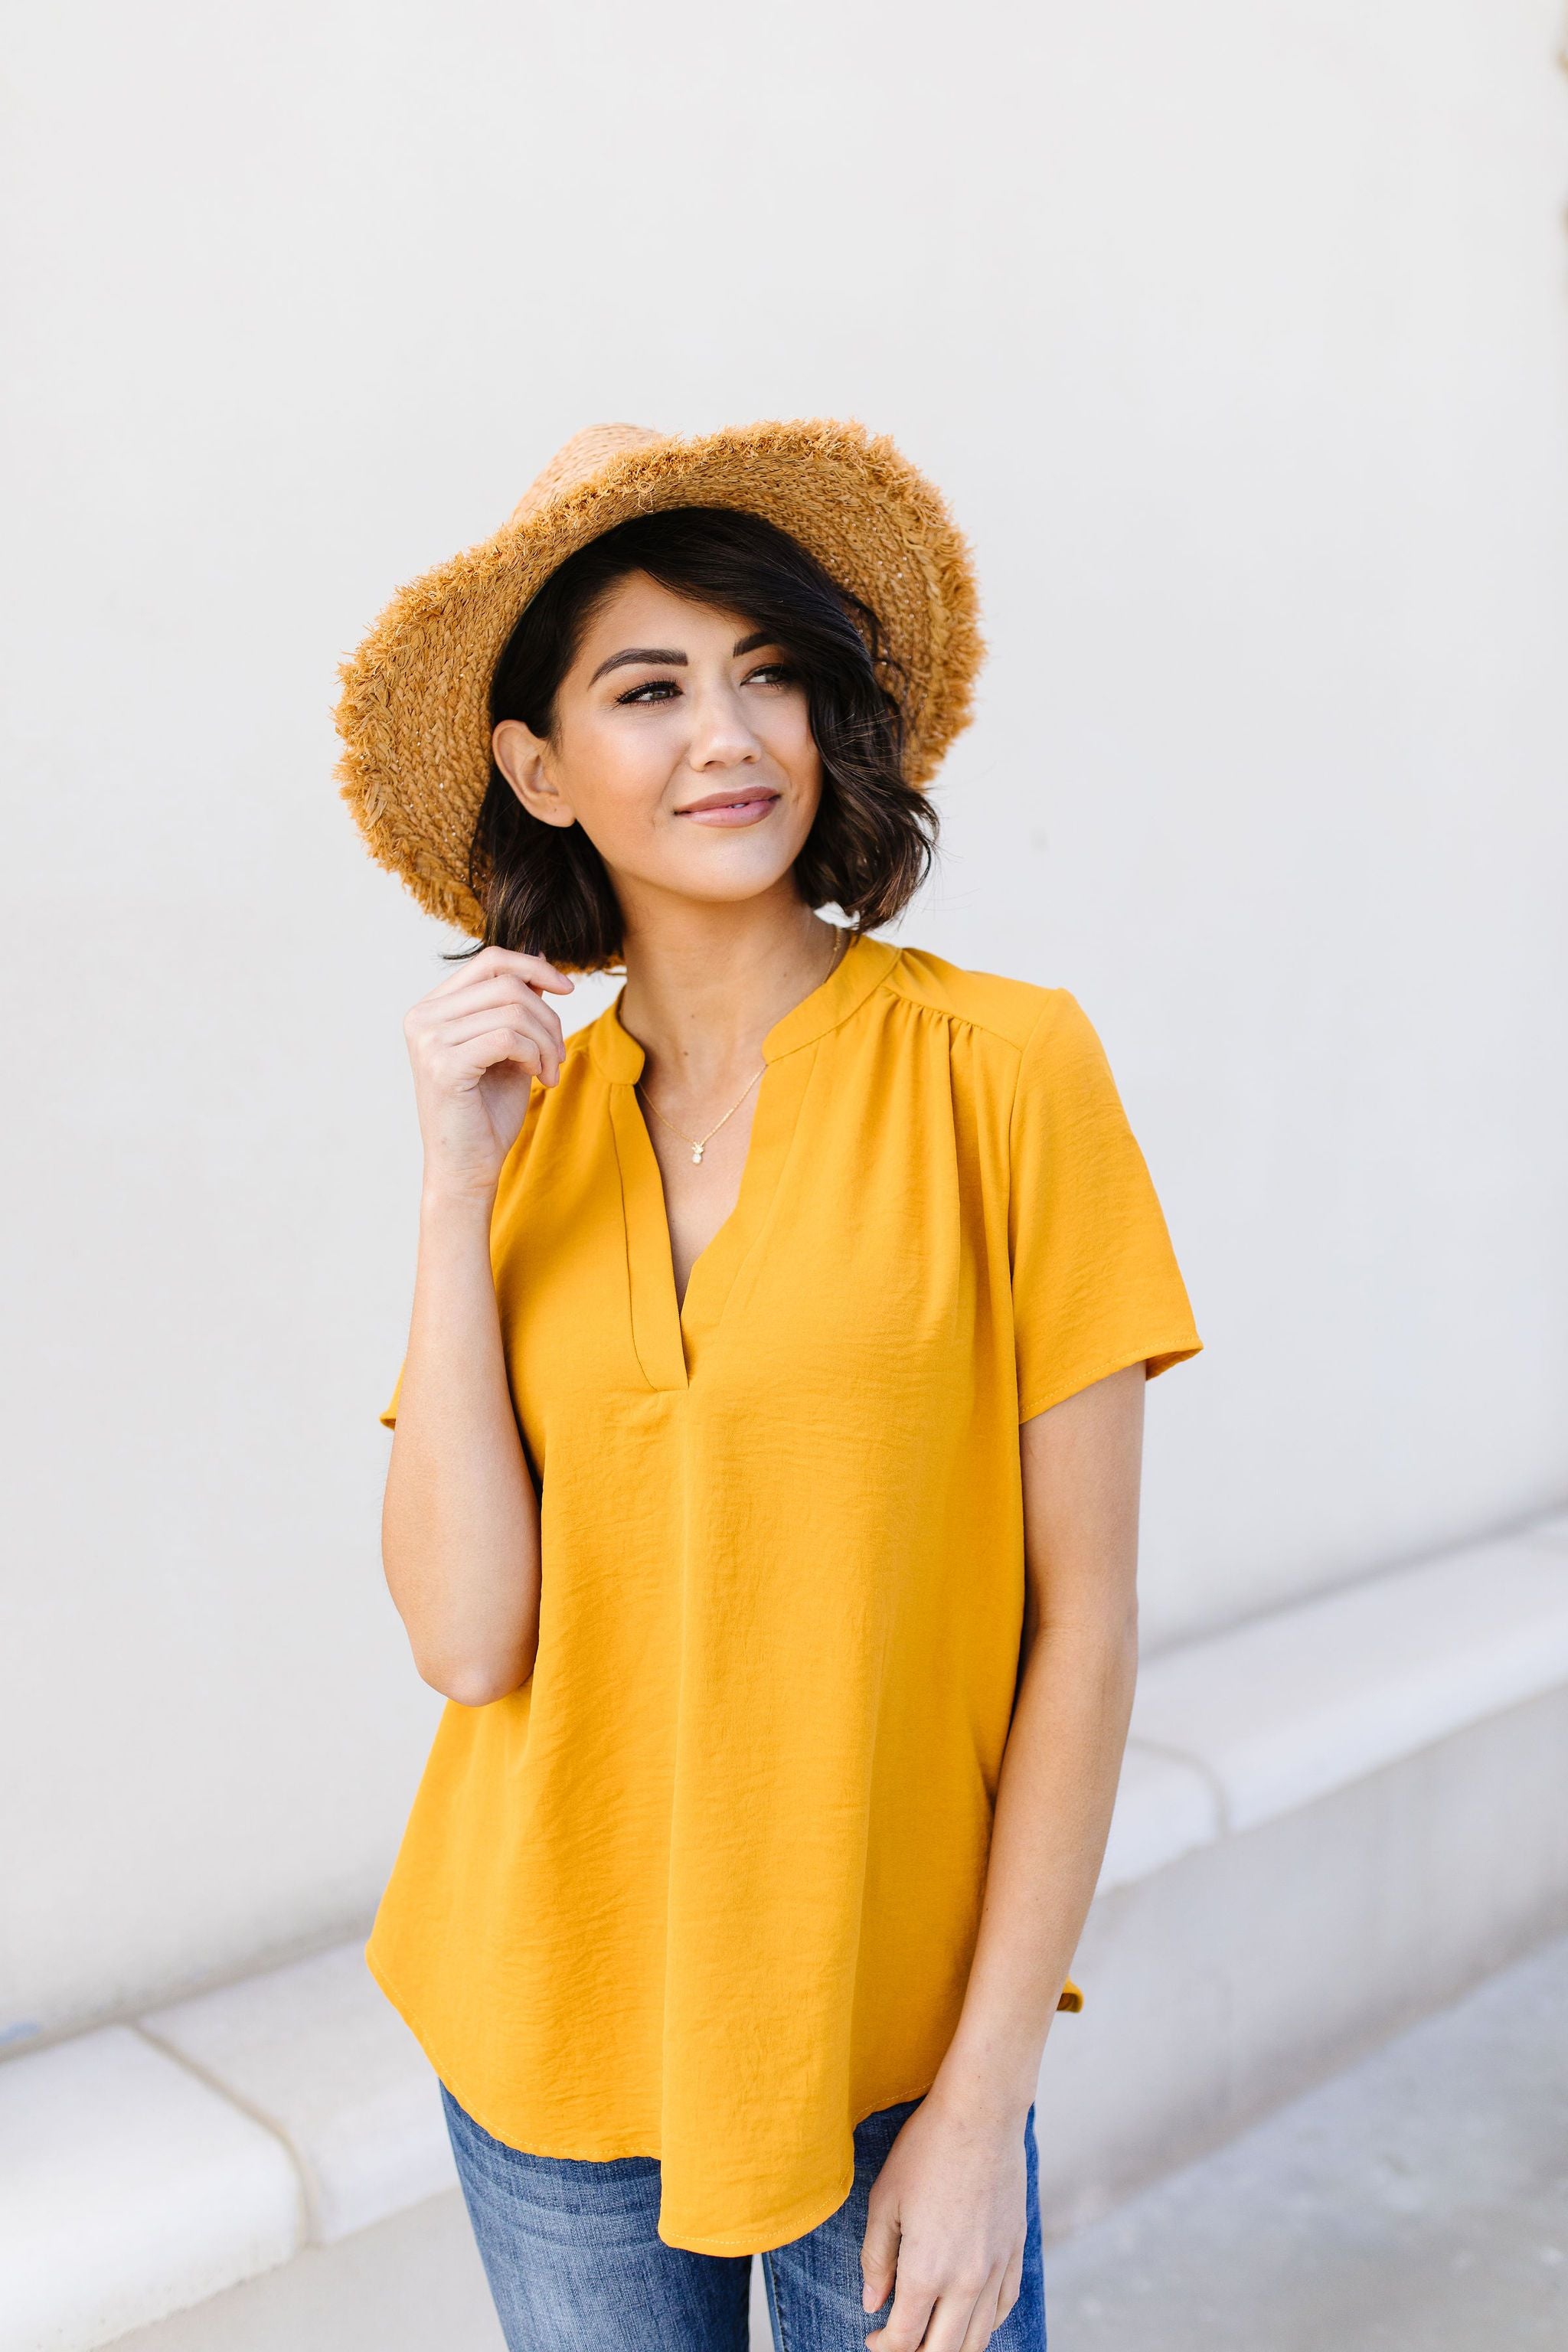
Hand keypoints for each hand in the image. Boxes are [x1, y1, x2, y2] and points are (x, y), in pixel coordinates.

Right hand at [403, 946, 573, 1202]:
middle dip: (548, 1016)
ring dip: (547, 1041)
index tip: (568, 989)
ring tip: (550, 1071)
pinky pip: (509, 1038)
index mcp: (432, 1008)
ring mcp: (428, 1040)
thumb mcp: (509, 1047)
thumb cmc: (487, 1111)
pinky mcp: (443, 1065)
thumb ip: (517, 1005)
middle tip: (559, 1054)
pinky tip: (538, 1078)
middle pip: (507, 983)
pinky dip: (535, 1055)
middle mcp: (423, 1017)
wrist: (467, 1167)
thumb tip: (541, 960)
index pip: (489, 960)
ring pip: (513, 1010)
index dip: (534, 967)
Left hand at [861, 2091, 1028, 2351]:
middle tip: (898, 2341)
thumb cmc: (925, 2150)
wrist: (981, 2114)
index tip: (872, 2337)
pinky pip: (1003, 2308)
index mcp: (926, 2270)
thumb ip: (876, 2259)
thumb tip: (872, 2304)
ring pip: (978, 2339)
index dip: (883, 2347)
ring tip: (930, 2335)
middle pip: (943, 2351)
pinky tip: (968, 2316)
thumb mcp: (884, 2200)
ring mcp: (996, 2268)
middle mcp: (966, 2281)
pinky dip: (985, 2325)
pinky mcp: (1015, 2251)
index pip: (904, 2338)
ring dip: (952, 2347)